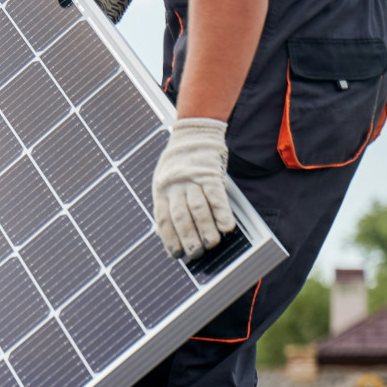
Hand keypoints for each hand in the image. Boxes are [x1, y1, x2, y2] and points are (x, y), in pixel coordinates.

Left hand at [152, 118, 236, 258]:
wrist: (194, 132)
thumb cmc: (180, 162)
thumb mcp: (164, 181)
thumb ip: (168, 203)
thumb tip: (172, 233)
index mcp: (160, 190)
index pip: (163, 220)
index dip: (169, 239)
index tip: (176, 255)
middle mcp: (174, 185)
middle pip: (180, 217)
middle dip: (189, 238)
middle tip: (197, 254)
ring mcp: (192, 178)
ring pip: (198, 209)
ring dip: (206, 229)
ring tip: (212, 244)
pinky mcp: (210, 172)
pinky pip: (216, 195)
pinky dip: (222, 212)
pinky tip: (227, 227)